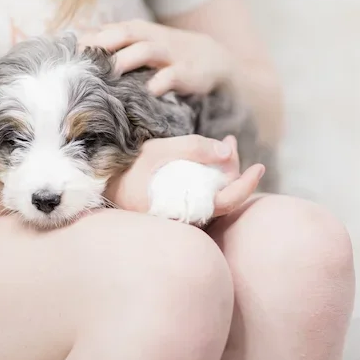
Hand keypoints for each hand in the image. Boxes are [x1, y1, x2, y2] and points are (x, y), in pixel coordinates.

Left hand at [80, 19, 234, 96]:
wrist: (215, 60)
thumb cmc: (169, 53)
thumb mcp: (142, 41)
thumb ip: (114, 39)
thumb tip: (79, 35)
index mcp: (140, 32)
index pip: (110, 29)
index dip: (89, 37)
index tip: (68, 50)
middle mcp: (153, 39)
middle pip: (125, 33)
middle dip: (103, 42)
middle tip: (82, 56)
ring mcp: (170, 55)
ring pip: (146, 50)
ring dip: (127, 59)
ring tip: (110, 71)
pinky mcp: (187, 72)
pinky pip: (173, 75)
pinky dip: (161, 81)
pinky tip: (150, 90)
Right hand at [106, 134, 265, 218]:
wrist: (100, 188)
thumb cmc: (126, 172)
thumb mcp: (157, 152)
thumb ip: (192, 147)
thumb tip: (225, 150)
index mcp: (185, 211)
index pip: (227, 203)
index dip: (246, 185)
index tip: (259, 166)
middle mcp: (188, 217)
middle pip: (223, 195)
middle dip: (232, 166)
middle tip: (228, 142)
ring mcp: (183, 213)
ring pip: (214, 193)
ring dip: (221, 168)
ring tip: (222, 145)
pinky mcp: (178, 207)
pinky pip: (202, 193)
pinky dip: (209, 173)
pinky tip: (209, 158)